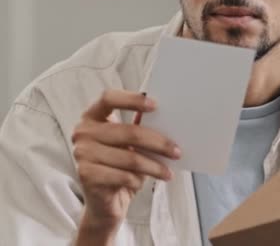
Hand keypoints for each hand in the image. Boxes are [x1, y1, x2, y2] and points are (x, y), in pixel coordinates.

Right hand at [71, 90, 180, 243]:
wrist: (103, 201)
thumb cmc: (119, 166)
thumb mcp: (128, 144)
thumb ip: (138, 127)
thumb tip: (167, 118)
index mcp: (93, 116)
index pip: (109, 98)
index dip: (132, 99)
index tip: (155, 105)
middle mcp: (84, 132)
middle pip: (130, 132)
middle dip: (159, 143)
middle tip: (176, 152)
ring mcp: (82, 153)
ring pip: (131, 158)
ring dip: (154, 167)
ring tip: (167, 172)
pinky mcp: (86, 175)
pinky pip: (123, 176)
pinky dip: (138, 181)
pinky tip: (142, 183)